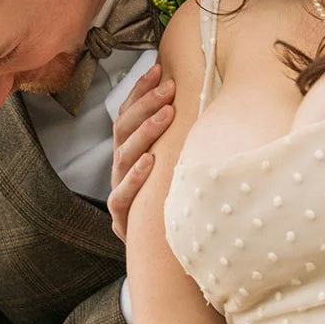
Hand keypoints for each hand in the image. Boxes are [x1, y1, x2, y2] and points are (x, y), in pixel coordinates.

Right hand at [109, 63, 174, 238]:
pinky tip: (149, 162)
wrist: (161, 255)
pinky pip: (121, 197)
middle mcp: (121, 169)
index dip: (140, 91)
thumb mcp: (174, 165)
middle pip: (123, 130)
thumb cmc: (172, 200)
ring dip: (145, 133)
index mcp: (130, 152)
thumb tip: (204, 95)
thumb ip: (180, 136)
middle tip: (168, 88)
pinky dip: (135, 178)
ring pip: (123, 157)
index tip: (158, 68)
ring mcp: (120, 192)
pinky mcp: (122, 219)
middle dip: (145, 105)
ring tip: (165, 115)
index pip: (128, 114)